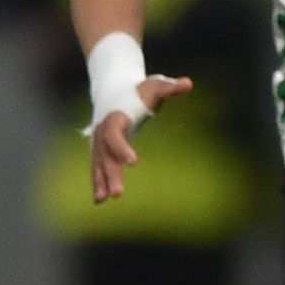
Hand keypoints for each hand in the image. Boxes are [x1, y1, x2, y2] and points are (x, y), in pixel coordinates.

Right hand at [89, 75, 193, 202]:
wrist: (115, 88)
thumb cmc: (140, 89)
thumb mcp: (156, 85)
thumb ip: (171, 87)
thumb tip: (188, 83)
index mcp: (115, 115)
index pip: (115, 133)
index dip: (121, 147)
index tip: (133, 162)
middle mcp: (103, 129)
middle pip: (105, 153)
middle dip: (111, 173)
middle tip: (119, 193)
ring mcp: (98, 139)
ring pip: (98, 162)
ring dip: (100, 181)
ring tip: (102, 200)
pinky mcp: (99, 147)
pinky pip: (97, 165)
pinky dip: (97, 181)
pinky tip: (99, 200)